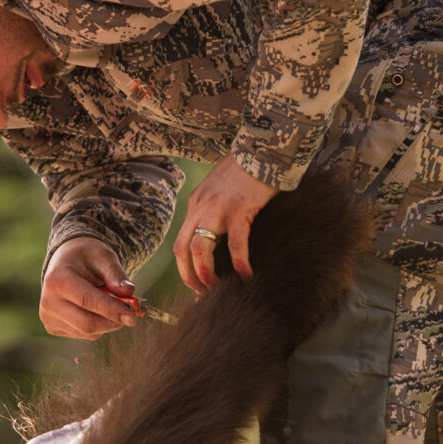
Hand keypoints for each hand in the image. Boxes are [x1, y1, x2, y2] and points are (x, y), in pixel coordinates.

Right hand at [40, 236, 137, 338]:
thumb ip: (116, 274)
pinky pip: (84, 334)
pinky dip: (98, 326)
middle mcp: (48, 301)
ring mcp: (48, 317)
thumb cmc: (86, 257)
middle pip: (87, 323)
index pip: (87, 301)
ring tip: (110, 303)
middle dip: (113, 321)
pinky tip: (95, 309)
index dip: (111, 310)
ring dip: (107, 322)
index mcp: (57, 279)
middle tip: (131, 314)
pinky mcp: (53, 328)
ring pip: (88, 332)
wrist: (65, 261)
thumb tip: (128, 292)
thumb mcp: (103, 256)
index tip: (132, 317)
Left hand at [174, 153, 277, 291]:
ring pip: (201, 249)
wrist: (261, 149)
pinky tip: (247, 276)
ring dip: (206, 274)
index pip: (181, 241)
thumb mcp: (220, 190)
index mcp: (195, 205)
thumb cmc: (245, 171)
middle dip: (189, 276)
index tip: (195, 284)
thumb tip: (219, 234)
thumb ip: (214, 210)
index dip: (184, 266)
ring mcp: (218, 209)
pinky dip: (239, 263)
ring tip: (217, 290)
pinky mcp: (239, 209)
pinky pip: (235, 244)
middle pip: (182, 249)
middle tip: (201, 294)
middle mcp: (200, 208)